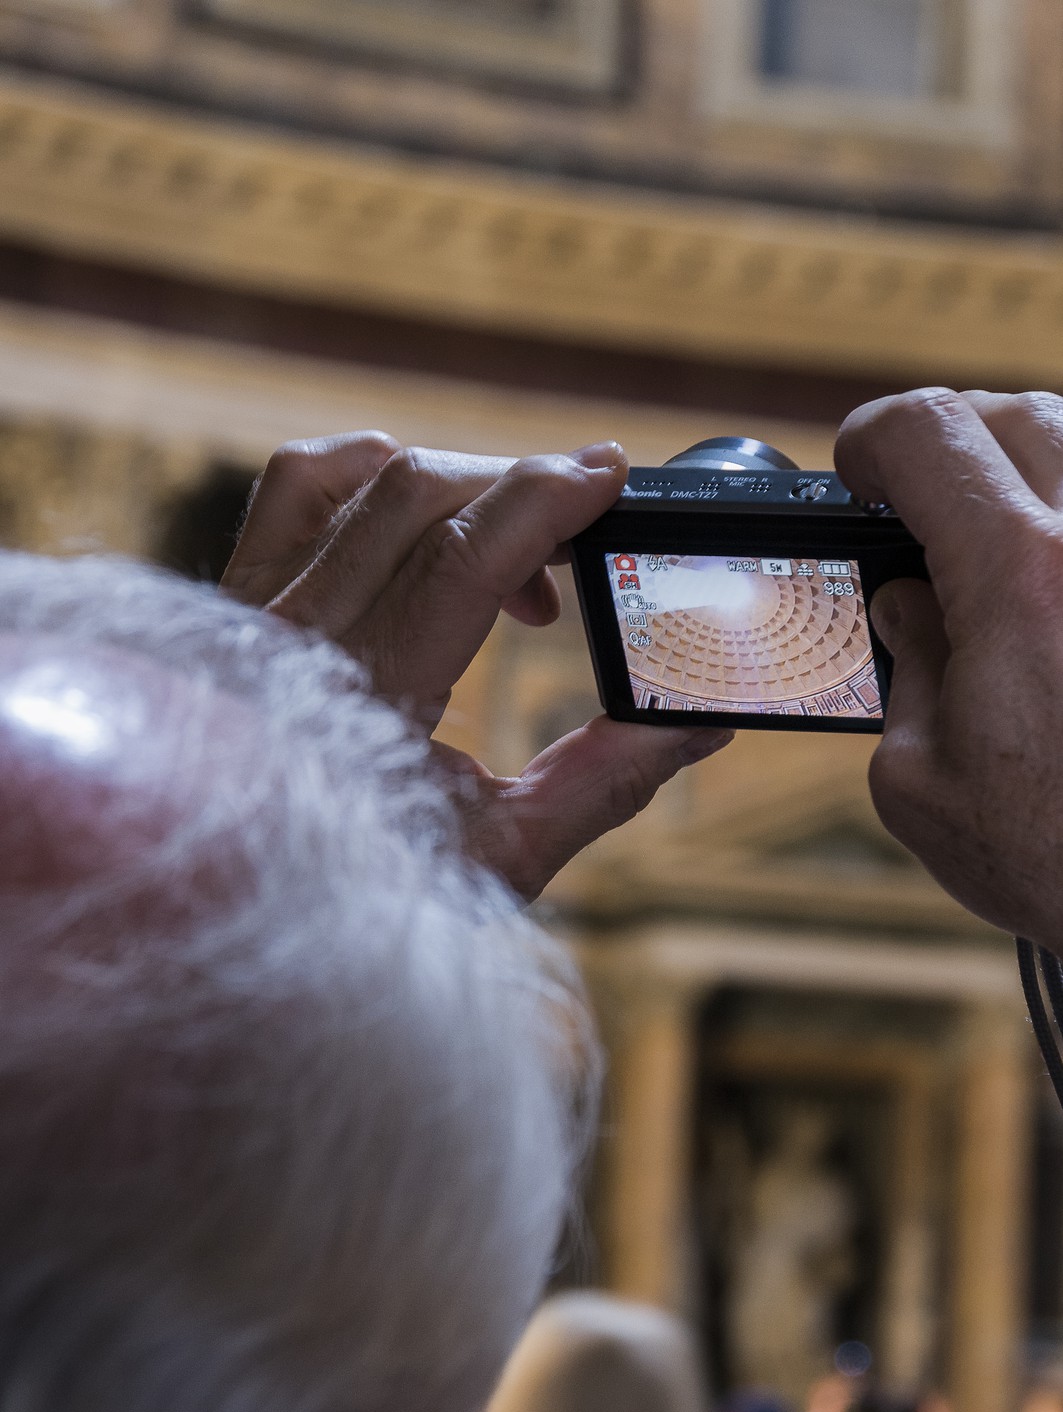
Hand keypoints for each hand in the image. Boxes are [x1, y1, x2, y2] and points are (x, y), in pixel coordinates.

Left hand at [222, 432, 730, 899]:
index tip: (610, 476)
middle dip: (520, 490)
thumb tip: (698, 727)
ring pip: (359, 476)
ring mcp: (251, 607)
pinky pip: (299, 484)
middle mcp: (290, 638)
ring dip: (458, 487)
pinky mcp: (236, 592)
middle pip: (417, 497)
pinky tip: (423, 512)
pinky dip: (373, 472)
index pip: (456, 559)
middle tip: (588, 530)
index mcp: (360, 701)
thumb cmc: (365, 890)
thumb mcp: (500, 854)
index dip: (541, 501)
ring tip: (516, 558)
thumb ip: (601, 783)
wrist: (243, 899)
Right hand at [835, 387, 1062, 951]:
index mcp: (1020, 578)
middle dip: (948, 440)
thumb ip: (905, 663)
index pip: (927, 432)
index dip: (871, 439)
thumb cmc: (1060, 863)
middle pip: (1013, 412)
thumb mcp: (919, 779)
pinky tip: (1055, 577)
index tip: (857, 468)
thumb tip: (912, 602)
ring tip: (992, 532)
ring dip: (1026, 465)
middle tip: (915, 498)